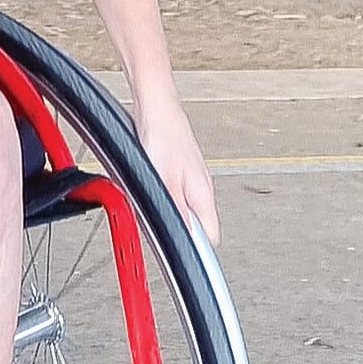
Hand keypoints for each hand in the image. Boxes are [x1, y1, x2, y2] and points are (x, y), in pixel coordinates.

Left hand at [134, 86, 220, 246]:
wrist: (157, 106)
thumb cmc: (162, 136)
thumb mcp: (164, 182)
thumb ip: (177, 213)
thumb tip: (188, 239)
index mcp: (203, 196)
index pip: (211, 238)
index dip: (196, 251)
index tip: (181, 256)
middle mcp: (202, 188)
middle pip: (198, 225)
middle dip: (179, 231)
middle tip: (157, 228)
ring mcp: (192, 178)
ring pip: (186, 209)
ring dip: (170, 213)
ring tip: (151, 205)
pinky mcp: (180, 169)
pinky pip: (176, 193)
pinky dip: (165, 196)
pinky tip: (151, 186)